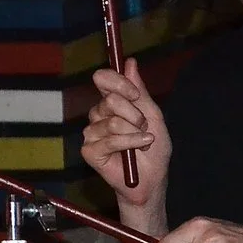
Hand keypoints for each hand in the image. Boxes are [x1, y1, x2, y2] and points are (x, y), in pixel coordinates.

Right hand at [80, 58, 170, 209]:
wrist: (151, 179)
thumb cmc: (153, 150)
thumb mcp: (153, 116)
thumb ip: (140, 91)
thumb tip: (130, 62)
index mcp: (112, 103)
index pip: (104, 79)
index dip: (119, 82)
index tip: (135, 94)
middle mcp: (99, 115)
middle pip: (110, 100)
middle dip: (134, 114)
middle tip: (143, 127)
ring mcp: (92, 133)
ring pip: (112, 121)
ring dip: (134, 132)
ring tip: (142, 143)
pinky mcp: (90, 150)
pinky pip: (109, 140)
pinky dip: (129, 144)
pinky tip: (137, 151)